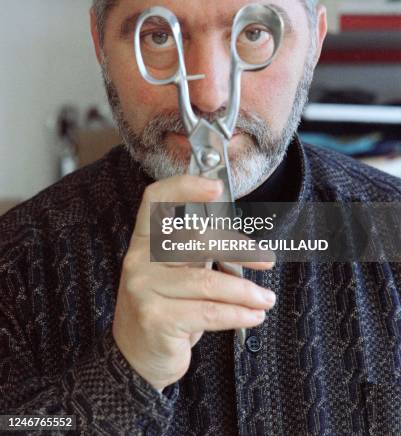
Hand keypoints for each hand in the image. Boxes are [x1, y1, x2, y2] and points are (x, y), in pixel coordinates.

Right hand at [112, 175, 275, 391]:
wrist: (136, 359)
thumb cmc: (166, 309)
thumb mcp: (176, 275)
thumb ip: (197, 254)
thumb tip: (244, 243)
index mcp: (143, 241)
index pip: (156, 200)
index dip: (185, 187)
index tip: (217, 187)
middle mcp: (139, 260)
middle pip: (194, 239)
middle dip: (238, 249)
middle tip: (266, 259)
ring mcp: (144, 289)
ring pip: (207, 282)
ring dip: (245, 291)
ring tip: (265, 299)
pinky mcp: (155, 318)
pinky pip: (208, 312)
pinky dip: (238, 314)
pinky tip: (254, 316)